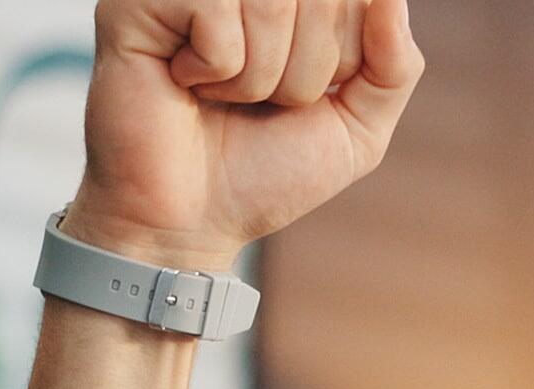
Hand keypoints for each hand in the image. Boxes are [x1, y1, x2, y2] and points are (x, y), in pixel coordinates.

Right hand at [66, 0, 424, 271]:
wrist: (190, 222)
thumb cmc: (263, 172)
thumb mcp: (356, 130)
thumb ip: (394, 67)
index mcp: (292, 3)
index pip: (355, 0)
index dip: (341, 60)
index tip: (299, 97)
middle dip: (304, 72)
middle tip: (258, 103)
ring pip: (270, 2)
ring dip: (258, 76)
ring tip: (220, 95)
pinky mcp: (138, 0)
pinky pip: (215, 12)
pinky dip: (215, 66)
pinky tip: (184, 81)